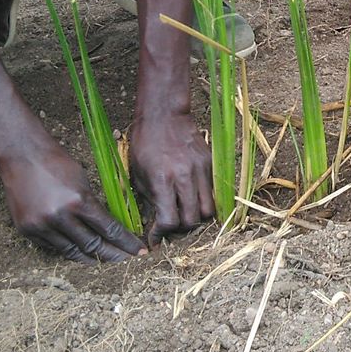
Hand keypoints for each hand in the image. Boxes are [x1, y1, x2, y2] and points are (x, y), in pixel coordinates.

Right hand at [0, 141, 145, 262]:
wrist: (22, 156)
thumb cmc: (57, 163)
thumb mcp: (83, 181)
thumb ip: (93, 205)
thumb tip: (109, 228)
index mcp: (79, 201)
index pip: (109, 229)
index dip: (126, 242)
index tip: (138, 250)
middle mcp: (60, 216)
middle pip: (92, 245)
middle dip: (112, 255)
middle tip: (125, 260)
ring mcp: (41, 225)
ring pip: (72, 251)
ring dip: (90, 257)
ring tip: (103, 260)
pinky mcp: (27, 230)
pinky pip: (52, 247)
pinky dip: (68, 249)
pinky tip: (79, 251)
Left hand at [129, 111, 214, 245]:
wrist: (164, 114)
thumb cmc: (144, 142)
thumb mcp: (137, 173)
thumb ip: (148, 200)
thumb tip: (153, 222)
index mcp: (162, 180)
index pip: (169, 221)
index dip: (161, 234)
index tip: (156, 237)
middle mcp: (184, 176)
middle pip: (192, 220)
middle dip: (180, 229)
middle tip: (171, 226)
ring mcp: (201, 170)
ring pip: (208, 210)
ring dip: (196, 217)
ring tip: (184, 213)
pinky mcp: (210, 163)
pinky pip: (213, 192)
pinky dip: (204, 201)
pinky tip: (192, 198)